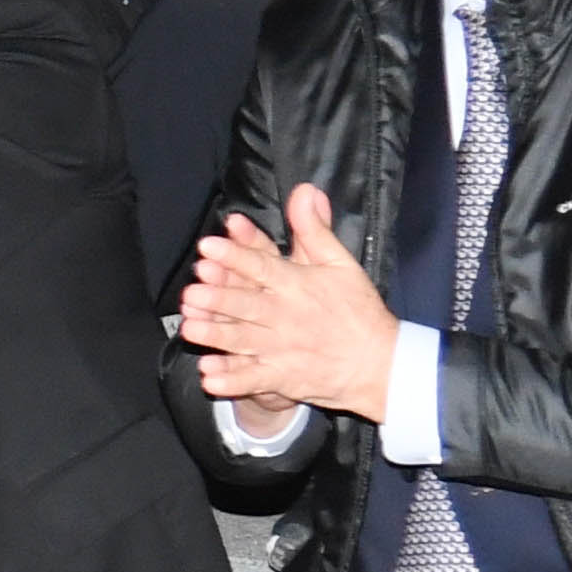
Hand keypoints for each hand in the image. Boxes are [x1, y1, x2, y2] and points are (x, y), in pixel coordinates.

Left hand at [179, 189, 399, 422]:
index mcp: (297, 285)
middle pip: (248, 305)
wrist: (382, 364)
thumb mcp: (341, 263)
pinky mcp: (284, 378)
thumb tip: (304, 190)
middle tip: (192, 291)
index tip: (208, 246)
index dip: (235, 255)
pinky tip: (210, 379)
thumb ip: (314, 228)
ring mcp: (283, 350)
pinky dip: (233, 381)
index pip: (262, 266)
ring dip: (217, 336)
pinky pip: (255, 380)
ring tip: (189, 329)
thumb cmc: (358, 309)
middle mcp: (287, 317)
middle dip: (220, 298)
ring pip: (245, 341)